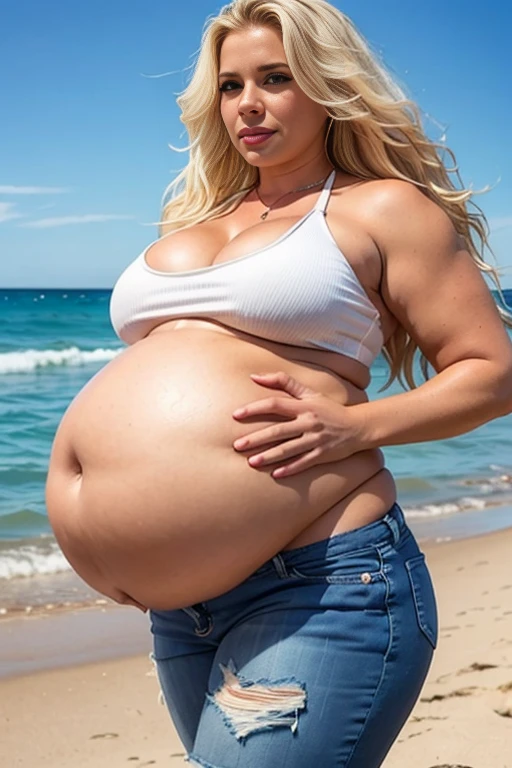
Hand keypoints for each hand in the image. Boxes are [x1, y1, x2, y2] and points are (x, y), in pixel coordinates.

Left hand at [232, 372, 362, 477]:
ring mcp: (315, 440)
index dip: (255, 409)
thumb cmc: (329, 408)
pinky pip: (304, 463)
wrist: (358, 426)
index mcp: (303, 406)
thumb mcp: (310, 392)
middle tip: (237, 445)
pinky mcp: (322, 455)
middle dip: (256, 438)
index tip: (236, 415)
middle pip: (278, 430)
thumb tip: (254, 376)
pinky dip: (290, 468)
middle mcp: (308, 422)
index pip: (275, 404)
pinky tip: (275, 474)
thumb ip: (283, 382)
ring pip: (288, 449)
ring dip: (269, 456)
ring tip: (251, 462)